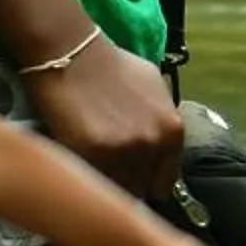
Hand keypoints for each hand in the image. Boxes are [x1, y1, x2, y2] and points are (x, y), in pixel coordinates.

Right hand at [25, 36, 183, 199]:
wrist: (72, 53)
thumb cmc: (111, 66)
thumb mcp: (154, 89)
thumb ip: (162, 123)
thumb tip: (161, 152)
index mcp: (173, 131)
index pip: (164, 183)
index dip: (144, 180)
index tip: (130, 177)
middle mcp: (154, 144)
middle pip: (140, 190)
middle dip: (125, 182)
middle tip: (106, 170)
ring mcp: (125, 153)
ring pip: (115, 192)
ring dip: (103, 183)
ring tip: (90, 167)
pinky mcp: (93, 155)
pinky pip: (92, 183)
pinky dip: (83, 178)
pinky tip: (77, 162)